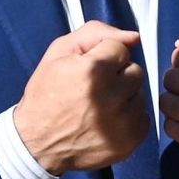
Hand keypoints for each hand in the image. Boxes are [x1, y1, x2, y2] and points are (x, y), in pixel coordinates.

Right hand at [13, 21, 151, 173]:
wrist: (36, 144)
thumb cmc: (46, 95)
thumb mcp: (59, 53)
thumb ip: (96, 34)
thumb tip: (135, 37)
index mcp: (93, 71)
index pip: (120, 49)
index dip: (102, 57)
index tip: (87, 70)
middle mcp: (111, 97)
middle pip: (135, 71)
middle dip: (117, 76)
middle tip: (94, 89)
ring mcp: (121, 123)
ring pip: (140, 95)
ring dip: (124, 97)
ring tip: (99, 107)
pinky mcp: (128, 142)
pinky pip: (142, 119)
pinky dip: (128, 119)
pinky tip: (107, 122)